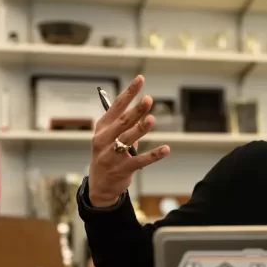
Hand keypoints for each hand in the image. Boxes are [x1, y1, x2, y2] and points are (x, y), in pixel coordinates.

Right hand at [88, 75, 170, 206]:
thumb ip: (124, 123)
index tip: (140, 79)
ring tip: (151, 119)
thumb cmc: (108, 155)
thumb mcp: (109, 137)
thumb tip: (143, 107)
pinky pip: (140, 160)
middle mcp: (104, 140)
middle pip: (122, 122)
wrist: (100, 186)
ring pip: (128, 139)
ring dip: (140, 129)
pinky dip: (153, 155)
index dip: (129, 92)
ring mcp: (112, 156)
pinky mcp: (122, 169)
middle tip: (148, 99)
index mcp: (102, 128)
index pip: (116, 106)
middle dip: (135, 110)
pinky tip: (165, 149)